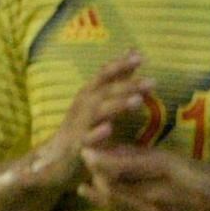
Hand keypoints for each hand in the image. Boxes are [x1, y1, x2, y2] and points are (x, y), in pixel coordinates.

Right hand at [39, 53, 149, 195]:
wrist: (56, 158)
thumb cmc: (83, 127)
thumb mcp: (100, 101)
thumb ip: (118, 79)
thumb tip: (132, 52)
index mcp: (89, 95)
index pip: (104, 75)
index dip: (120, 65)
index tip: (140, 56)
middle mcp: (83, 106)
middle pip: (105, 91)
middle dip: (127, 85)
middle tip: (153, 82)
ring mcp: (79, 125)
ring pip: (97, 112)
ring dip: (116, 105)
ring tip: (137, 101)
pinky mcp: (77, 146)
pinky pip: (86, 140)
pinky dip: (96, 134)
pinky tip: (108, 129)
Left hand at [80, 141, 209, 210]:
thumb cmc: (203, 176)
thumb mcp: (173, 159)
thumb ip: (141, 156)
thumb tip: (111, 150)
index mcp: (159, 174)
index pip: (116, 168)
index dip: (97, 160)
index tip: (87, 150)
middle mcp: (153, 197)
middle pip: (110, 188)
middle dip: (95, 176)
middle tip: (88, 164)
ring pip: (114, 204)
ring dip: (97, 194)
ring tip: (85, 185)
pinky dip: (109, 206)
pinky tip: (101, 199)